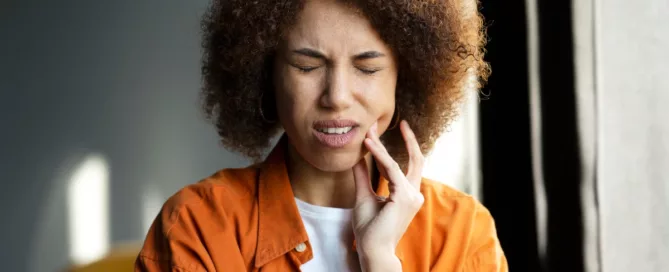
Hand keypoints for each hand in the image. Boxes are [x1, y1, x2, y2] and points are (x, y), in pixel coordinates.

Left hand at [351, 120, 424, 269]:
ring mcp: (412, 195)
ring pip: (396, 162)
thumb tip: (357, 158)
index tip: (378, 134)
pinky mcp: (404, 196)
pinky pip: (391, 169)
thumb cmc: (369, 229)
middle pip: (416, 160)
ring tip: (366, 133)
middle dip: (409, 140)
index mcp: (407, 194)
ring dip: (380, 146)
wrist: (372, 249)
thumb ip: (362, 177)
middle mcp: (414, 193)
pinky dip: (379, 155)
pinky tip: (367, 145)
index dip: (392, 148)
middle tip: (401, 121)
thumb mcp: (363, 197)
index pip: (404, 166)